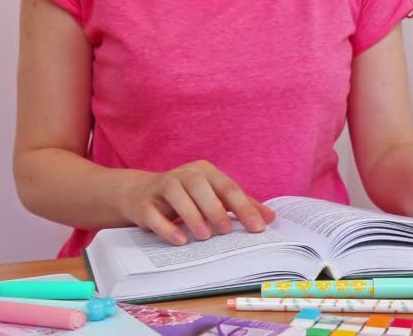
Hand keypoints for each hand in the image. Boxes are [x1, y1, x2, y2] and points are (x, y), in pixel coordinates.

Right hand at [119, 160, 274, 245]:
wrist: (141, 194)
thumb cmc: (188, 197)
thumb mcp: (215, 197)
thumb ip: (241, 206)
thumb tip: (270, 218)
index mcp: (205, 171)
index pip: (228, 187)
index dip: (244, 208)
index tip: (258, 228)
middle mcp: (184, 174)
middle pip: (200, 186)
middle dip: (215, 209)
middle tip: (226, 231)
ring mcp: (161, 186)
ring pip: (177, 196)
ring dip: (192, 216)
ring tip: (205, 236)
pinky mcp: (144, 203)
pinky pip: (154, 213)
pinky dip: (167, 228)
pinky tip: (181, 241)